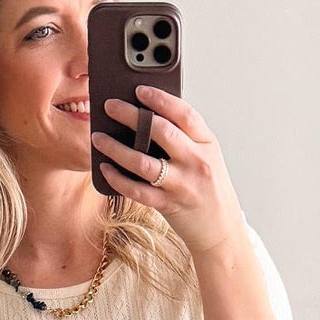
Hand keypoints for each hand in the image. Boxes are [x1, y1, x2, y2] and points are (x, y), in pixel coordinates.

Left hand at [91, 87, 243, 259]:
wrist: (221, 230)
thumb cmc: (207, 188)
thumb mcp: (205, 157)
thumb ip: (184, 138)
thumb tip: (145, 116)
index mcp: (207, 143)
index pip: (184, 114)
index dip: (160, 98)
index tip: (139, 89)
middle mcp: (197, 161)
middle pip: (161, 131)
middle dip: (131, 115)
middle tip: (109, 106)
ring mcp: (183, 184)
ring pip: (143, 162)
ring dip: (116, 148)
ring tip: (98, 137)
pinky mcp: (169, 205)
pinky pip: (137, 190)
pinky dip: (117, 178)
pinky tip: (104, 168)